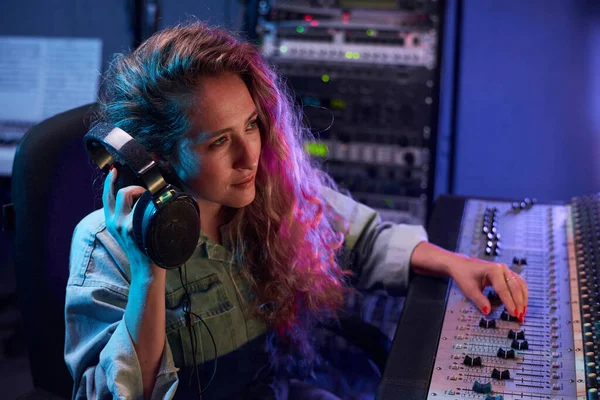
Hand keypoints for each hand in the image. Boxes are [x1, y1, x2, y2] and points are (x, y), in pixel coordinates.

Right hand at [102, 167, 162, 282]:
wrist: (146, 269)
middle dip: (135, 187)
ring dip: (145, 193)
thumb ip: (125, 217)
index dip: (109, 181)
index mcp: (111, 222)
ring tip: (153, 202)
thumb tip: (136, 200)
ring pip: (133, 196)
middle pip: (121, 192)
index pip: (107, 197)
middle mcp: (116, 222)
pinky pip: (145, 205)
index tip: (113, 170)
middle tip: (144, 192)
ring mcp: (127, 225)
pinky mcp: (138, 229)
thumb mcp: (125, 233)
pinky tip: (159, 206)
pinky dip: (152, 201)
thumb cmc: (141, 249)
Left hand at [448, 257, 527, 319]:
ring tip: (523, 312)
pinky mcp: (506, 274)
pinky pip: (518, 283)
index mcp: (493, 270)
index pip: (503, 289)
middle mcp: (502, 268)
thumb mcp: (469, 289)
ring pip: (520, 285)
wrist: (460, 264)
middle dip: (519, 303)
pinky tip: (522, 304)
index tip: (514, 314)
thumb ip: (479, 300)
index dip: (509, 303)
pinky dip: (521, 294)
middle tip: (520, 316)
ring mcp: (506, 270)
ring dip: (523, 299)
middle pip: (515, 287)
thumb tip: (488, 311)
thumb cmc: (463, 274)